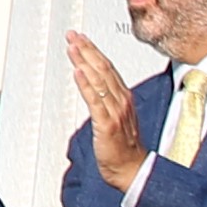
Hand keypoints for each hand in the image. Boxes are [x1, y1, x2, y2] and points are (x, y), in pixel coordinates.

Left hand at [65, 32, 150, 179]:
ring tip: (73, 47)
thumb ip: (106, 100)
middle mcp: (121, 101)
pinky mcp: (107, 124)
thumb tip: (92, 85)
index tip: (81, 38)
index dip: (94, 51)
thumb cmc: (123, 148)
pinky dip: (86, 85)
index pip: (107, 68)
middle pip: (103, 69)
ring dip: (85, 61)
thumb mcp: (116, 117)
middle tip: (72, 35)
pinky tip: (78, 72)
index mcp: (124, 98)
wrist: (133, 171)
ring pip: (99, 81)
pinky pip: (95, 101)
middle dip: (87, 50)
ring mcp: (115, 112)